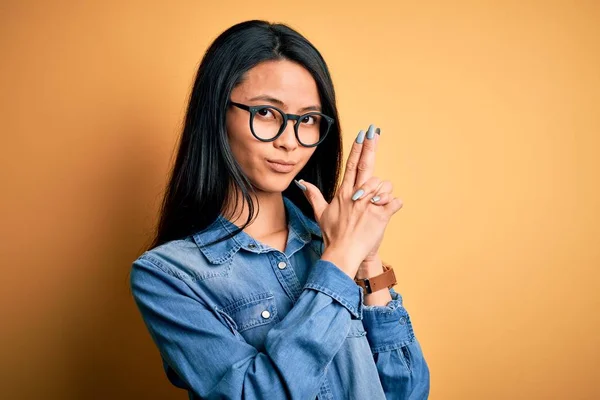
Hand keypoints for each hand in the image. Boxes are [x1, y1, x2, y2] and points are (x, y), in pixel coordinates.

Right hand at [296, 125, 402, 277]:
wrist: (343, 253)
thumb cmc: (333, 235)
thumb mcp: (320, 213)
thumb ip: (313, 195)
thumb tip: (302, 183)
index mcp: (343, 193)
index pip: (351, 165)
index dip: (357, 148)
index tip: (362, 134)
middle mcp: (356, 195)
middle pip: (366, 165)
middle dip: (370, 146)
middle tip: (373, 131)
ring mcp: (369, 204)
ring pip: (384, 185)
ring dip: (384, 193)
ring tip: (376, 205)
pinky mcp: (381, 215)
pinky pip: (395, 202)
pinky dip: (394, 205)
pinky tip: (387, 211)